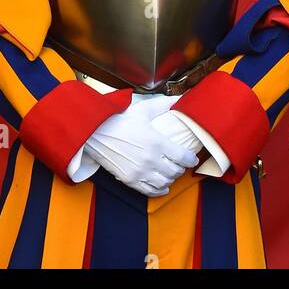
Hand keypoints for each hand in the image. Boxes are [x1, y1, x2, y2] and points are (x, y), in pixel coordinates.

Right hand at [83, 93, 199, 196]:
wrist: (95, 132)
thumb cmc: (119, 119)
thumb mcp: (142, 109)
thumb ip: (163, 104)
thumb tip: (181, 97)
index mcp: (156, 142)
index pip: (183, 156)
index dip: (191, 159)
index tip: (193, 158)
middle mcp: (150, 160)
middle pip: (175, 171)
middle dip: (181, 168)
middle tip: (181, 163)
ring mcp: (140, 172)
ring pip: (165, 182)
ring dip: (171, 179)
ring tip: (171, 173)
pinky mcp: (130, 180)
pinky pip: (150, 191)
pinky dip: (160, 190)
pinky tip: (163, 186)